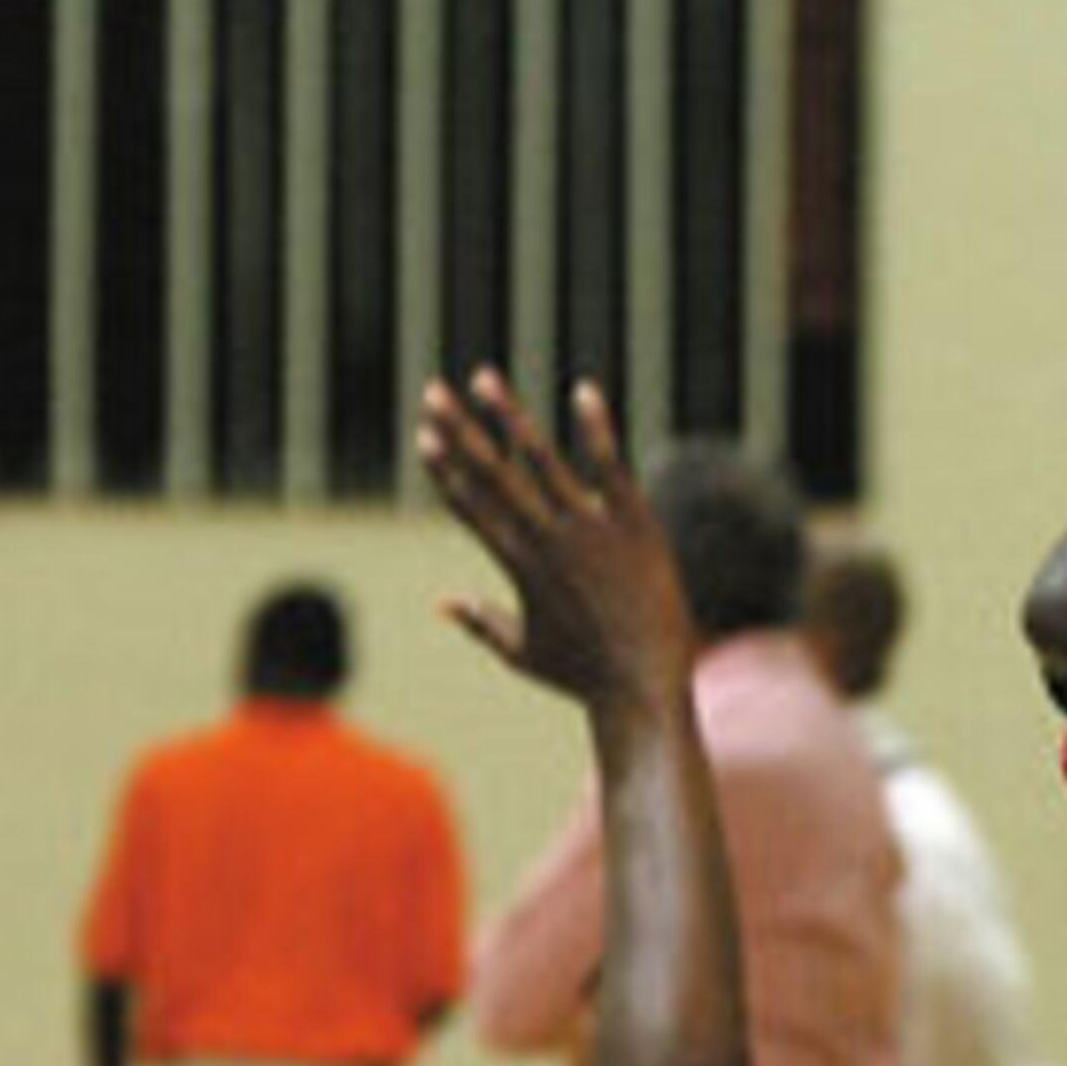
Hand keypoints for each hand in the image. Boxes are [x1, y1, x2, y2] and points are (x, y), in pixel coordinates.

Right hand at [419, 372, 696, 721]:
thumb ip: (481, 622)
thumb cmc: (585, 677)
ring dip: (507, 416)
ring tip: (482, 377)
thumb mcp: (524, 652)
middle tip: (431, 390)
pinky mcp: (634, 524)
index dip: (445, 468)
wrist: (644, 688)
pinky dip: (595, 429)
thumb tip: (442, 602)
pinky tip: (582, 390)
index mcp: (517, 566)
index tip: (423, 435)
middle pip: (491, 474)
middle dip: (458, 431)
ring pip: (539, 459)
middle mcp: (545, 539)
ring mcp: (589, 529)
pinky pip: (610, 467)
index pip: (470, 505)